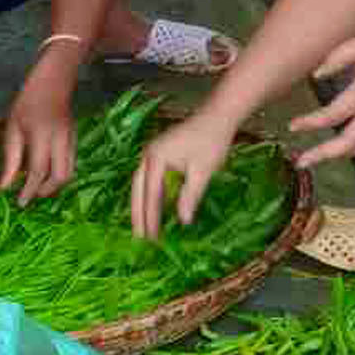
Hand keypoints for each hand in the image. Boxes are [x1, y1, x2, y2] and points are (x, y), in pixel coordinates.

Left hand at [0, 65, 76, 202]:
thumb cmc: (27, 103)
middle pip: (60, 177)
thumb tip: (5, 186)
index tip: (19, 203)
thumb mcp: (12, 128)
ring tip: (36, 187)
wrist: (54, 83)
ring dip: (53, 186)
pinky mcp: (75, 142)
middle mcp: (60, 141)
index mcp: (41, 136)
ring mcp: (71, 141)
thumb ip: (10, 158)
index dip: (29, 190)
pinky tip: (45, 175)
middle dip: (45, 191)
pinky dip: (58, 176)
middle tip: (29, 196)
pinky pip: (70, 166)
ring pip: (69, 174)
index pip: (37, 171)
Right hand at [131, 108, 237, 236]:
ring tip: (142, 228)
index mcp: (156, 158)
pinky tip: (153, 208)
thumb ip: (190, 196)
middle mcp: (148, 155)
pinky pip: (148, 179)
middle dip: (138, 214)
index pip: (151, 194)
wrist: (217, 117)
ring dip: (141, 205)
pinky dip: (148, 195)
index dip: (151, 217)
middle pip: (137, 190)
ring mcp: (151, 153)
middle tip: (140, 238)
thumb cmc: (211, 141)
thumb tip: (184, 221)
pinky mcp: (158, 153)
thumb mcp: (203, 171)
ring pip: (140, 184)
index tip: (151, 237)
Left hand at [288, 26, 354, 167]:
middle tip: (302, 161)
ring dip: (340, 156)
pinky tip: (350, 149)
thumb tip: (317, 74)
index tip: (294, 126)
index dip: (311, 123)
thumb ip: (338, 57)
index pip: (333, 115)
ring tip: (321, 158)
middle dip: (322, 154)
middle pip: (347, 142)